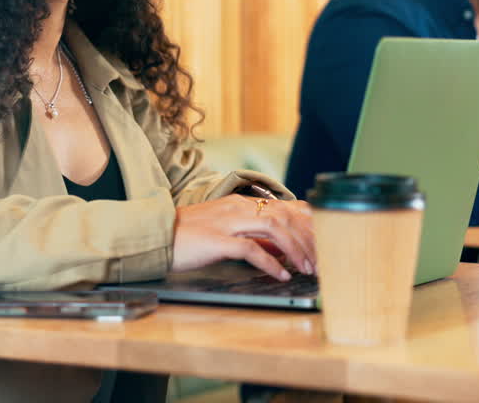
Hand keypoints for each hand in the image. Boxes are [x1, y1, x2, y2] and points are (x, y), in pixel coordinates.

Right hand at [172, 195, 314, 280]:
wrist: (156, 235)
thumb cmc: (189, 236)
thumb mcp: (225, 229)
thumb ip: (252, 234)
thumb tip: (280, 248)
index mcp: (241, 204)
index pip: (285, 207)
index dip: (308, 224)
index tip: (323, 242)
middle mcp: (238, 208)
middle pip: (286, 216)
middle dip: (309, 239)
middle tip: (321, 260)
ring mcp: (227, 222)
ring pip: (274, 228)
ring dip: (296, 249)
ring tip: (307, 268)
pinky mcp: (217, 240)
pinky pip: (251, 248)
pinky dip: (271, 262)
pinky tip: (281, 274)